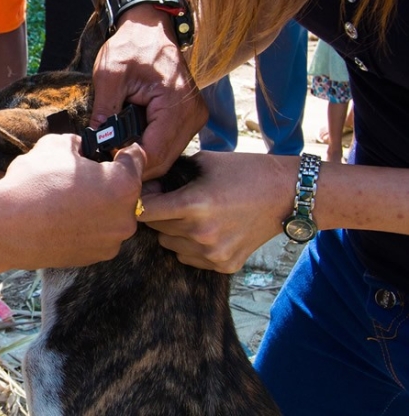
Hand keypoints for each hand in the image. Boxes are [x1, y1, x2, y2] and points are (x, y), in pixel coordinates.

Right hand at [0, 135, 144, 276]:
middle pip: (125, 190)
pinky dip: (85, 226)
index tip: (104, 151)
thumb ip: (78, 143)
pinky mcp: (93, 258)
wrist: (6, 227)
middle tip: (79, 177)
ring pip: (111, 215)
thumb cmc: (34, 183)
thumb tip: (80, 148)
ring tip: (66, 200)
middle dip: (107, 181)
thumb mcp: (56, 145)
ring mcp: (110, 241)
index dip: (119, 150)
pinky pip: (97, 234)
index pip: (136, 158)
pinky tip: (61, 219)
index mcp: (124, 184)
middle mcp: (126, 217)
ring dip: (97, 206)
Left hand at [91, 3, 208, 179]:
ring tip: (114, 149)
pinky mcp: (188, 118)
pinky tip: (128, 141)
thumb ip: (104, 110)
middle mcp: (192, 115)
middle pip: (162, 161)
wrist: (150, 28)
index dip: (128, 163)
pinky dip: (148, 148)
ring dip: (141, 158)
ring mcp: (193, 118)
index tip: (104, 163)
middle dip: (133, 164)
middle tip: (104, 160)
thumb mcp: (110, 73)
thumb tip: (96, 142)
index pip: (154, 153)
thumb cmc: (132, 44)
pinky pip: (168, 145)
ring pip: (166, 157)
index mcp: (176, 104)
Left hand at [139, 151, 298, 272]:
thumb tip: (146, 180)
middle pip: (156, 229)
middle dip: (159, 214)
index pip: (143, 212)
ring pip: (170, 246)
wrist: (288, 194)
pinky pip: (189, 258)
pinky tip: (209, 229)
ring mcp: (213, 253)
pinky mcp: (224, 265)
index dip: (140, 201)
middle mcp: (201, 234)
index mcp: (193, 205)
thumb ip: (173, 172)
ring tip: (194, 215)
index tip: (145, 194)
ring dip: (173, 232)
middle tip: (174, 201)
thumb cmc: (246, 171)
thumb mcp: (206, 162)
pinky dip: (191, 246)